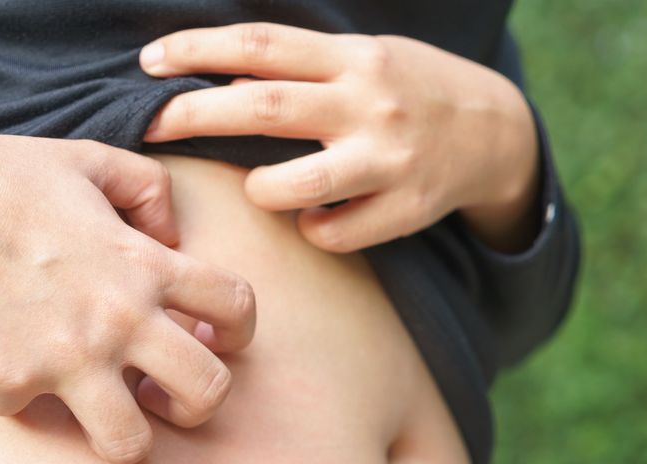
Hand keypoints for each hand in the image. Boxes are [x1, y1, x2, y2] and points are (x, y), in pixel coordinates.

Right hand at [0, 120, 255, 463]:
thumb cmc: (6, 176)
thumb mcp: (93, 159)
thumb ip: (149, 192)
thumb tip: (172, 238)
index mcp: (146, 265)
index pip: (237, 307)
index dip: (240, 330)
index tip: (217, 339)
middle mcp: (118, 319)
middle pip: (208, 392)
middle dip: (201, 404)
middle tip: (171, 395)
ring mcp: (64, 359)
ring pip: (131, 443)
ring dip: (127, 435)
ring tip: (109, 412)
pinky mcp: (6, 383)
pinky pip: (33, 418)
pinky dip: (24, 399)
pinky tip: (8, 362)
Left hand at [139, 23, 540, 252]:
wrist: (497, 131)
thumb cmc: (411, 90)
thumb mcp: (366, 58)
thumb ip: (305, 67)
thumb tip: (217, 79)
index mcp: (355, 58)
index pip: (262, 45)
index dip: (197, 50)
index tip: (149, 64)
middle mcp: (370, 104)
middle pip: (263, 107)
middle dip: (194, 116)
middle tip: (151, 126)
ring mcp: (389, 160)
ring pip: (294, 185)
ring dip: (258, 190)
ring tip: (259, 187)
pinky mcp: (406, 210)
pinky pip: (333, 234)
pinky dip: (312, 228)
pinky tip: (318, 218)